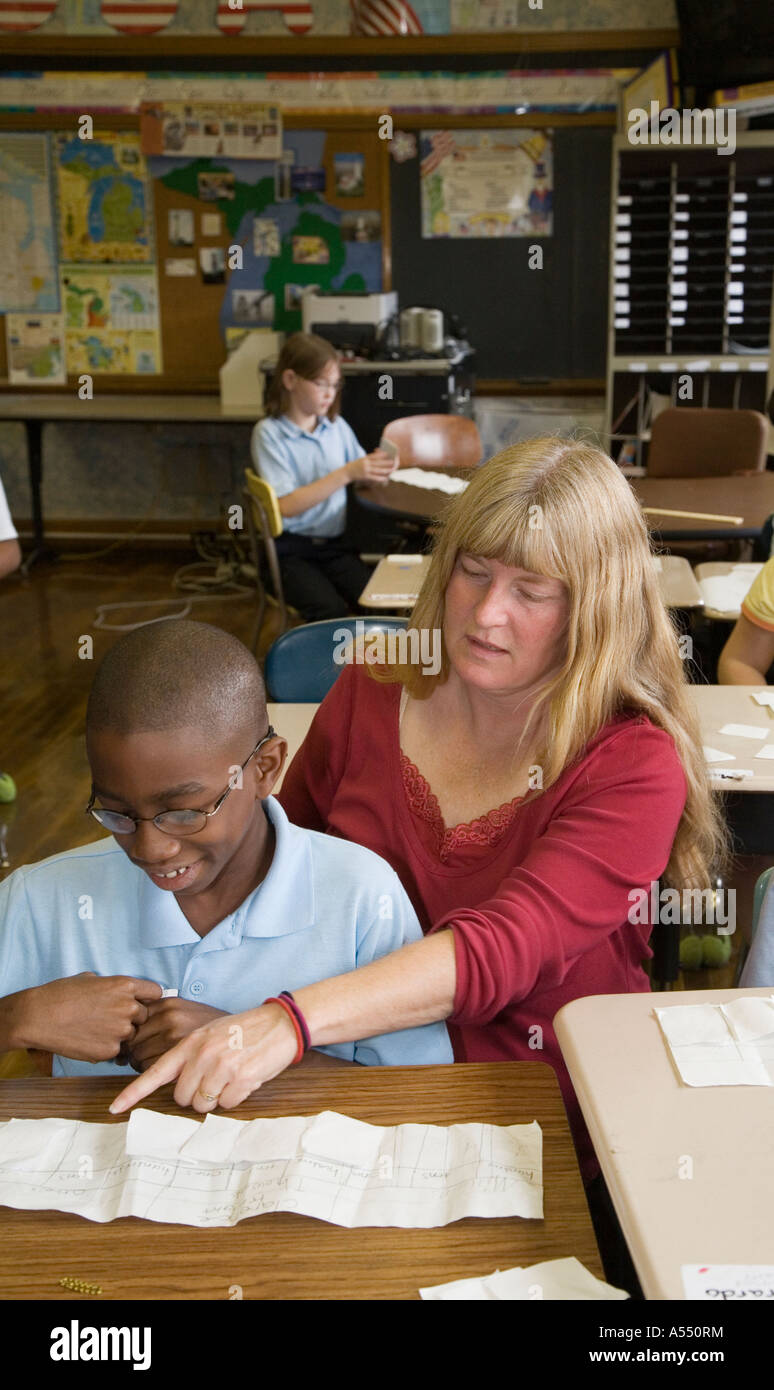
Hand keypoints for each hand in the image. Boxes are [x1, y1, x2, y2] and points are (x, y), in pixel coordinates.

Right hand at [15, 973, 162, 1063]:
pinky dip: (106, 1047)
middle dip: (132, 1018)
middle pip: (144, 1016)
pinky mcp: (110, 1051)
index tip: (139, 1002)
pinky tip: (88, 1039)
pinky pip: (117, 1049)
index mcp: (125, 986)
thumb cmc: (61, 994)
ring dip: (120, 1034)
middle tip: (108, 1017)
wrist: (38, 1017)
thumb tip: (125, 992)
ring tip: (95, 1028)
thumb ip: (114, 987)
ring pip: (131, 1034)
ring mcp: (120, 1031)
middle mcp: (128, 1008)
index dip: (147, 998)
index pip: (155, 992)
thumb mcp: (91, 979)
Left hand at [109, 1002, 298, 1114]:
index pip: (155, 1072)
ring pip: (203, 1104)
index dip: (133, 1093)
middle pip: (182, 1097)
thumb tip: (178, 1085)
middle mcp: (202, 1055)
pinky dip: (235, 1098)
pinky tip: (244, 1079)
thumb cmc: (245, 1030)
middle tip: (214, 1079)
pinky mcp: (241, 1079)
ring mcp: (221, 1067)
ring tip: (231, 1077)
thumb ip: (191, 1054)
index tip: (115, 1108)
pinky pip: (226, 1105)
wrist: (281, 1023)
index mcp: (191, 1043)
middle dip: (196, 1096)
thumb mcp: (211, 1033)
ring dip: (216, 1098)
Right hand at [346, 449, 396, 484]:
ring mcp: (365, 470)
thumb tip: (380, 456)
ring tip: (392, 470)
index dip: (382, 455)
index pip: (375, 456)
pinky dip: (381, 478)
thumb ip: (370, 459)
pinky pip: (374, 477)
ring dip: (386, 470)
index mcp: (365, 459)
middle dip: (387, 462)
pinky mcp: (365, 477)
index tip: (388, 454)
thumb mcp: (361, 460)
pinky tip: (385, 478)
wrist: (346, 473)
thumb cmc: (355, 466)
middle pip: (378, 463)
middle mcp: (365, 464)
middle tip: (393, 462)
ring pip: (378, 470)